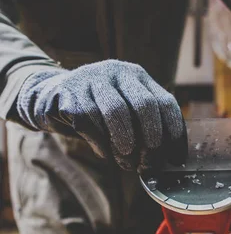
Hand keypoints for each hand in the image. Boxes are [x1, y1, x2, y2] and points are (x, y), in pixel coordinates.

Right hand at [17, 59, 186, 169]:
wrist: (53, 96)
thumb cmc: (99, 109)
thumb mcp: (125, 109)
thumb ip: (145, 125)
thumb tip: (169, 157)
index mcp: (137, 76)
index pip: (165, 102)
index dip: (174, 132)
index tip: (175, 158)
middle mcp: (116, 71)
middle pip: (144, 104)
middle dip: (151, 137)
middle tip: (150, 159)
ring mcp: (91, 79)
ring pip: (116, 111)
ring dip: (125, 143)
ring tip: (128, 162)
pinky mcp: (69, 93)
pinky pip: (89, 121)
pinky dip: (101, 144)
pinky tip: (105, 154)